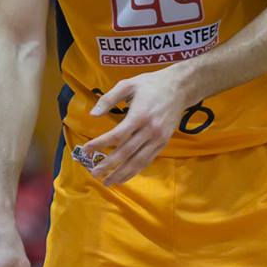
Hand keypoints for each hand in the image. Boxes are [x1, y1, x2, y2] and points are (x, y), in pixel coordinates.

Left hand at [84, 67, 187, 185]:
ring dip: (122, 173)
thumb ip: (109, 99)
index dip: (100, 144)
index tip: (85, 150)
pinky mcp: (164, 143)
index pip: (116, 135)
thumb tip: (93, 114)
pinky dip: (135, 170)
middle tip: (94, 173)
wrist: (180, 88)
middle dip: (108, 164)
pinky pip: (148, 160)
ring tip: (108, 182)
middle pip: (126, 152)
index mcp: (139, 115)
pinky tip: (125, 176)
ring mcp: (158, 138)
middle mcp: (149, 130)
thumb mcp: (128, 84)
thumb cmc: (151, 84)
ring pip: (138, 161)